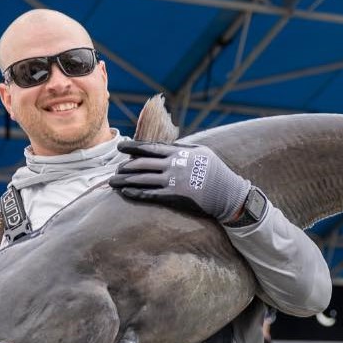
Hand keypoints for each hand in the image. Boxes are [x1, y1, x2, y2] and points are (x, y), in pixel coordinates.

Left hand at [109, 141, 250, 222]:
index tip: (120, 147)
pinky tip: (126, 192)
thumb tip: (168, 146)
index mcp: (179, 153)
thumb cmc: (217, 172)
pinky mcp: (174, 196)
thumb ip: (183, 149)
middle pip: (142, 163)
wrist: (229, 193)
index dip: (133, 147)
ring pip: (142, 178)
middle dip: (125, 166)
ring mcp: (173, 181)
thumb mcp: (202, 153)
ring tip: (113, 182)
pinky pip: (150, 194)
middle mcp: (173, 165)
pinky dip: (136, 192)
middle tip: (115, 170)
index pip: (150, 148)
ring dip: (125, 180)